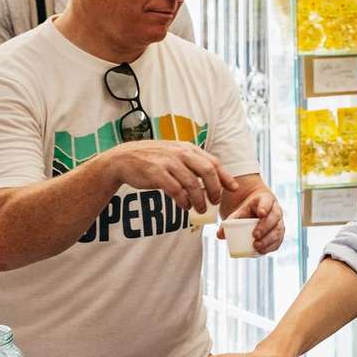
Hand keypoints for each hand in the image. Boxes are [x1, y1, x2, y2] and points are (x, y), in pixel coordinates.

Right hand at [107, 141, 237, 216]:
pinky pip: (176, 190)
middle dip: (215, 189)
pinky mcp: (156, 173)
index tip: (233, 188)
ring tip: (200, 209)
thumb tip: (213, 178)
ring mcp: (168, 162)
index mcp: (187, 148)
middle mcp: (180, 153)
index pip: (213, 162)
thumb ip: (192, 163)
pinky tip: (184, 206)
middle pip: (207, 171)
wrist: (123, 159)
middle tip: (215, 202)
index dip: (225, 176)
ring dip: (199, 199)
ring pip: (192, 184)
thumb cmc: (152, 159)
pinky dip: (183, 201)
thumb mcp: (174, 154)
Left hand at [223, 188, 284, 254]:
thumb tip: (220, 235)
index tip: (261, 214)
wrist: (255, 212)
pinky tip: (262, 251)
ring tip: (256, 246)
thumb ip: (229, 222)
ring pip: (278, 229)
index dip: (265, 207)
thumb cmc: (246, 212)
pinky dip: (271, 246)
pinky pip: (278, 240)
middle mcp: (275, 210)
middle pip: (275, 217)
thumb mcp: (238, 213)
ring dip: (268, 239)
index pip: (268, 202)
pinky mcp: (279, 233)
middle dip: (265, 227)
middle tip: (255, 235)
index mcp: (265, 200)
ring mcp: (279, 222)